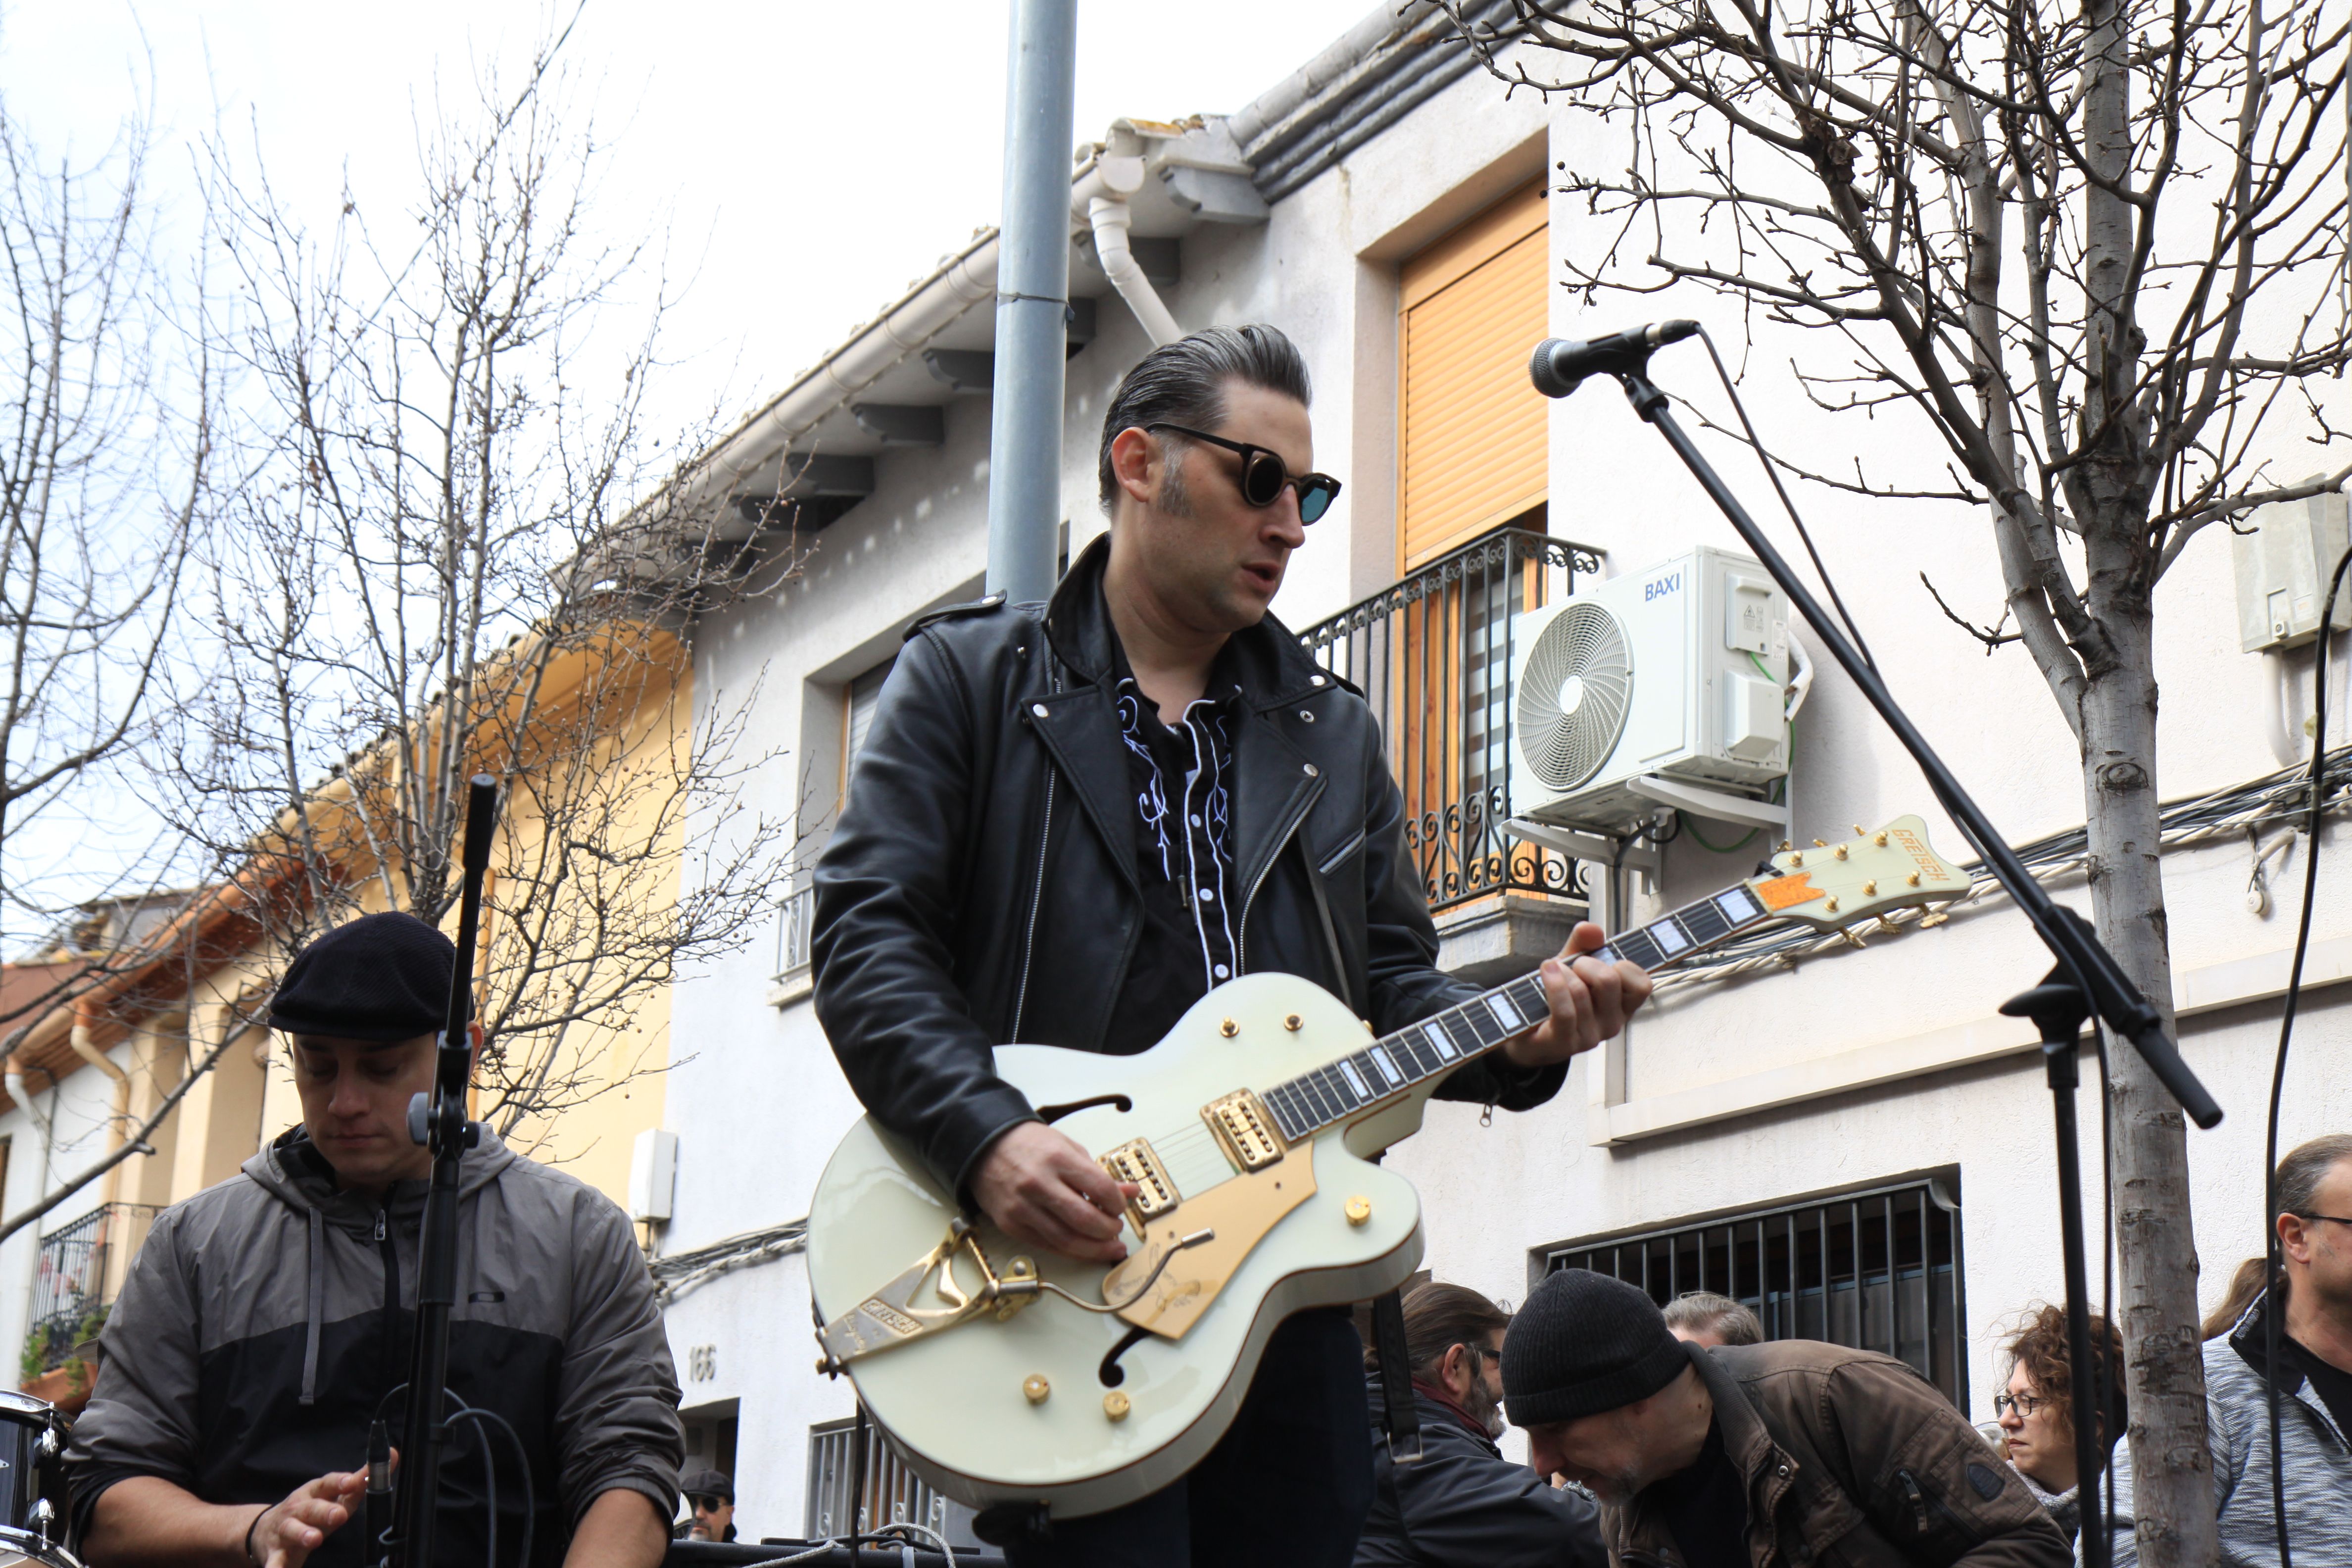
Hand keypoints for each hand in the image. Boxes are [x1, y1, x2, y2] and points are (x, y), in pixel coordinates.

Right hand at [249, 1468, 366, 1567]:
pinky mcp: (275, 1553)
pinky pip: (274, 1561)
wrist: (263, 1531)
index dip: (339, 1482)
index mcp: (313, 1493)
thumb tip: (388, 1460)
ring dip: (303, 1534)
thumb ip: (357, 1484)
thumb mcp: (330, 1496)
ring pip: (292, 1530)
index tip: (352, 1481)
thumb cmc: (308, 1511)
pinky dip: (275, 1567)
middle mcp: (297, 1509)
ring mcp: (284, 1531)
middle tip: (339, 1515)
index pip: (327, 1484)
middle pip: (310, 1508)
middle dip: (324, 1511)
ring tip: (315, 1539)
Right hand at [970, 1120, 1137, 1264]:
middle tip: (1116, 1229)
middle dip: (1109, 1230)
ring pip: (1067, 1241)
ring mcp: (1022, 1207)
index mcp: (1058, 1158)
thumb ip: (1098, 1174)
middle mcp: (1039, 1183)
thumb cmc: (1030, 1145)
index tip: (1120, 1206)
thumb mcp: (1068, 1148)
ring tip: (1109, 1247)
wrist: (986, 1147)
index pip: (1100, 1188)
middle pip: (1085, 1220)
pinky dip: (1070, 1250)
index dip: (1118, 1203)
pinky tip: (1084, 1248)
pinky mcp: (1011, 1225)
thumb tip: (1130, 1192)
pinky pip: (1047, 1245)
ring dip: (1095, 1249)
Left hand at [1500, 921, 1652, 1069]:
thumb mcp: (1572, 965)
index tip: (1603, 961)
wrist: (1527, 1031)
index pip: (1642, 984)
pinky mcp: (1564, 1043)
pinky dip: (1553, 984)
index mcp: (1622, 1006)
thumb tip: (1592, 929)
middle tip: (1573, 967)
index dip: (1623, 964)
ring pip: (1582, 991)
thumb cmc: (1556, 998)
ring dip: (1562, 972)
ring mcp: (1590, 1036)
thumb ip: (1584, 944)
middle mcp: (1612, 1023)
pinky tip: (1547, 971)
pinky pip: (1564, 1010)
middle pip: (1610, 980)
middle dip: (1586, 963)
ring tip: (1552, 971)